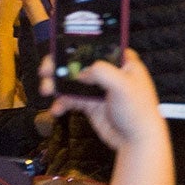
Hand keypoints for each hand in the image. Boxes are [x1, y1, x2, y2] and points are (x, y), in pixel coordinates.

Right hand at [45, 49, 167, 156]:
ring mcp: (98, 88)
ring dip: (56, 84)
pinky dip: (61, 103)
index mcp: (122, 61)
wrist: (135, 141)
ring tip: (46, 90)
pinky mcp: (90, 103)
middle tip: (45, 70)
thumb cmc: (139, 111)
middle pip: (79, 62)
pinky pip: (70, 99)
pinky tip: (56, 110)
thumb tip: (81, 72)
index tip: (60, 46)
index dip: (78, 43)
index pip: (98, 45)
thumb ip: (103, 73)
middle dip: (59, 65)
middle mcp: (109, 72)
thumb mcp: (124, 86)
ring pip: (71, 81)